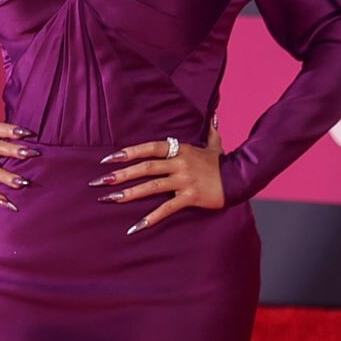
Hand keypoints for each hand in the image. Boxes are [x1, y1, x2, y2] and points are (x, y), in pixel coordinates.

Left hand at [91, 118, 226, 229]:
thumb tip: (214, 114)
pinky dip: (151, 218)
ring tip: (110, 199)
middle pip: (145, 167)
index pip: (149, 148)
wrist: (242, 178)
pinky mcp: (190, 197)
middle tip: (99, 182)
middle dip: (120, 174)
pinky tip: (135, 227)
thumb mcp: (216, 145)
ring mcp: (184, 180)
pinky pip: (167, 208)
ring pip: (152, 186)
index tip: (107, 160)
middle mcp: (180, 163)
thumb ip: (211, 130)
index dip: (128, 153)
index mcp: (181, 150)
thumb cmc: (224, 163)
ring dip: (129, 193)